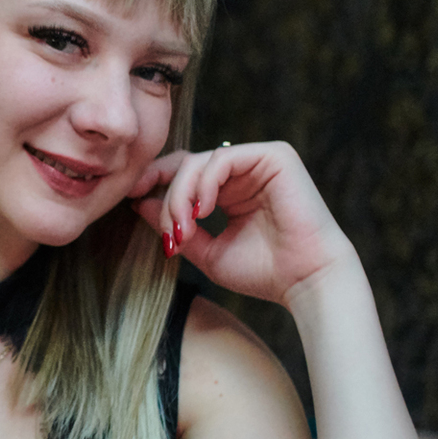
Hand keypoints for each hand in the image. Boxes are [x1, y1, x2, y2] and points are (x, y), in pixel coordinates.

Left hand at [127, 141, 356, 308]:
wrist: (305, 282)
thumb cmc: (263, 273)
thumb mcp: (206, 251)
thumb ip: (175, 226)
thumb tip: (138, 203)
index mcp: (229, 191)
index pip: (184, 173)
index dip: (155, 180)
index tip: (131, 196)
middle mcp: (244, 172)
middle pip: (186, 164)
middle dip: (165, 193)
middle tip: (166, 229)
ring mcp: (259, 161)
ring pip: (200, 162)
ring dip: (181, 195)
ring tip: (183, 229)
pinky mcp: (275, 155)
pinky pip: (223, 157)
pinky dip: (205, 183)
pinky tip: (202, 211)